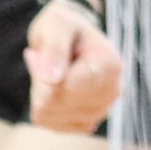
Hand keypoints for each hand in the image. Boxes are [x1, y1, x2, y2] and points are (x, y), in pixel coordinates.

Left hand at [25, 0, 124, 132]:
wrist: (72, 36)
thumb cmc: (64, 26)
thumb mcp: (56, 25)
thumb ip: (54, 48)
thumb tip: (52, 78)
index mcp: (110, 67)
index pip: (64, 89)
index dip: (42, 75)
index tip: (38, 54)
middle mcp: (112, 92)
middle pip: (57, 104)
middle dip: (41, 84)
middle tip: (44, 61)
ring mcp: (102, 110)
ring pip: (51, 117)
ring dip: (41, 95)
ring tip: (50, 72)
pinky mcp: (87, 122)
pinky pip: (51, 124)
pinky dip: (44, 107)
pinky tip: (52, 89)